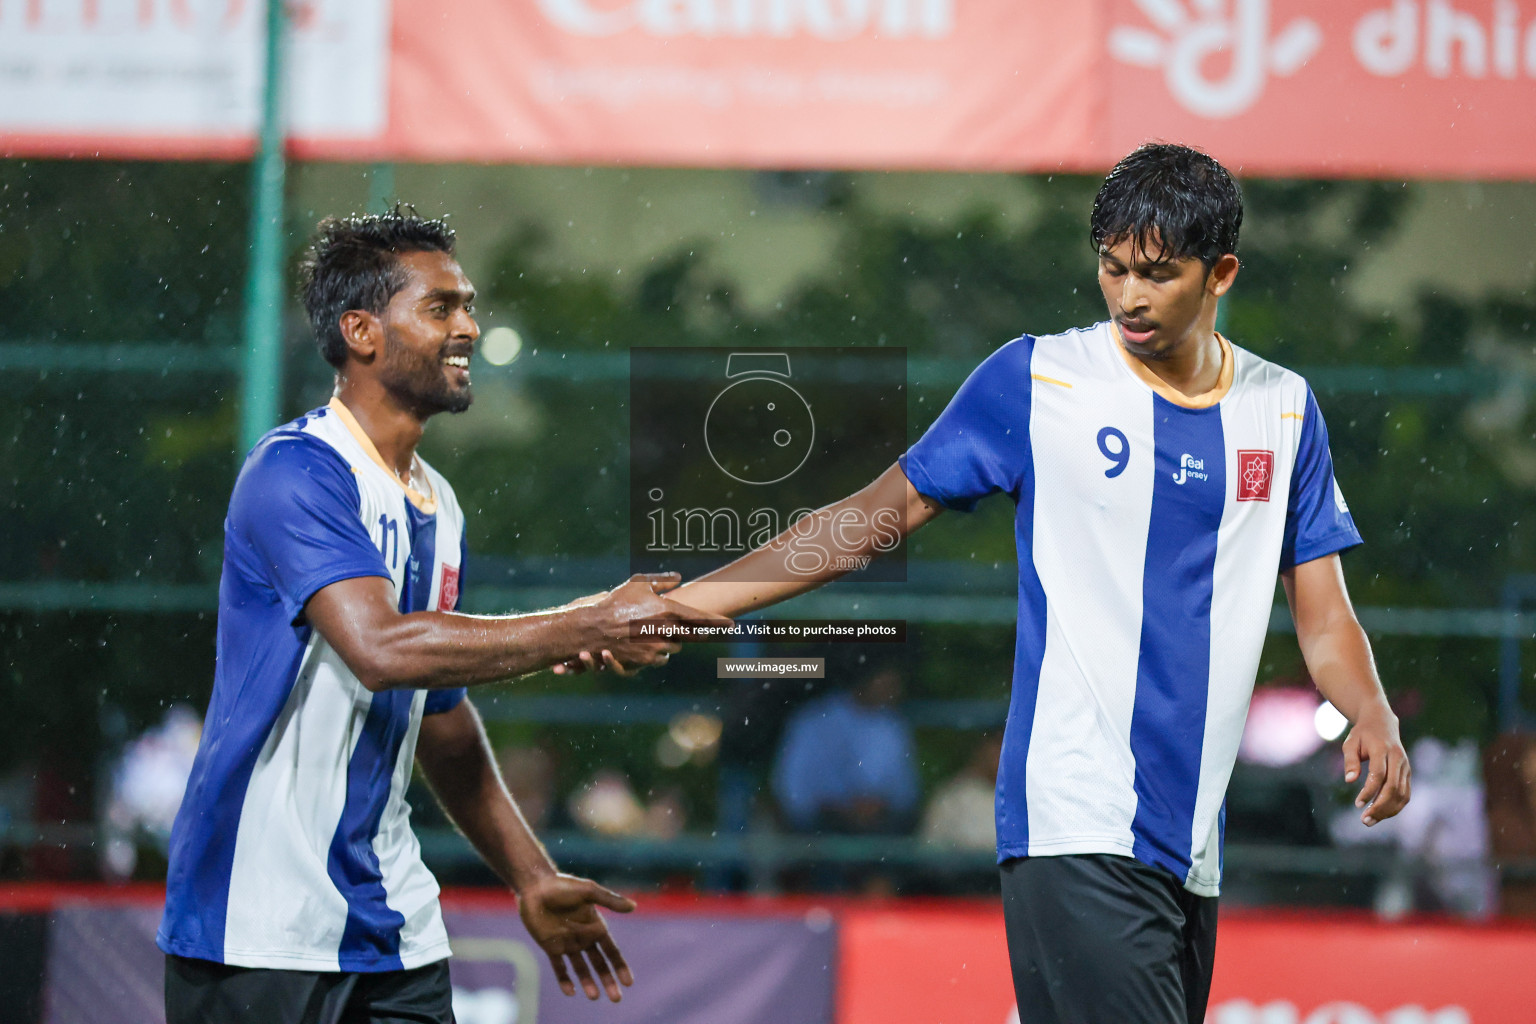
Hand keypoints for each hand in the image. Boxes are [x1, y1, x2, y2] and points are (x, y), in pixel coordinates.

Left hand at [517, 872, 635, 1001]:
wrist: (536, 886)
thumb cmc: (564, 886)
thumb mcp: (589, 891)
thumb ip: (610, 900)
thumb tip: (633, 906)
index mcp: (596, 926)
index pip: (611, 951)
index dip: (620, 966)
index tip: (629, 982)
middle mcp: (584, 938)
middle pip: (599, 964)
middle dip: (608, 980)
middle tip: (616, 998)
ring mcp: (567, 944)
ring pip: (581, 969)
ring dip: (588, 982)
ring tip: (594, 997)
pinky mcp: (551, 947)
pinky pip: (559, 967)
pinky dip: (564, 980)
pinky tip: (570, 992)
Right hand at [553, 573, 730, 675]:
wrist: (594, 627)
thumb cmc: (616, 602)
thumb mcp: (638, 583)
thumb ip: (662, 580)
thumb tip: (678, 577)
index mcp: (667, 610)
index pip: (700, 618)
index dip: (718, 622)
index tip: (732, 625)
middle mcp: (665, 630)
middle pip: (691, 635)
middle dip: (691, 632)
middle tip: (689, 628)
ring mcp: (656, 647)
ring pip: (676, 647)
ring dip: (672, 641)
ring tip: (655, 633)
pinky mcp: (646, 660)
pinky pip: (662, 658)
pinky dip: (658, 652)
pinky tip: (647, 644)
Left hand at [1342, 702, 1411, 825]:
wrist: (1382, 722)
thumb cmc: (1362, 734)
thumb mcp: (1350, 742)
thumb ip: (1350, 761)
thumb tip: (1349, 781)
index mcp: (1383, 749)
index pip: (1379, 774)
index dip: (1369, 791)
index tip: (1357, 804)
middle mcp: (1398, 758)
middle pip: (1393, 788)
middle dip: (1379, 806)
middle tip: (1364, 820)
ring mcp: (1405, 766)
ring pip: (1402, 794)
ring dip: (1388, 810)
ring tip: (1370, 820)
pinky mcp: (1408, 773)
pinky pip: (1405, 794)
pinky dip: (1395, 807)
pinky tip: (1381, 814)